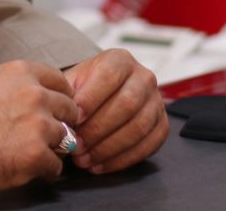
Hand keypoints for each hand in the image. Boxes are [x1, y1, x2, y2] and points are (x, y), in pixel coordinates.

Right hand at [0, 60, 80, 193]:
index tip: (54, 110)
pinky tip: (25, 167)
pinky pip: (55, 166)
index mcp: (22, 73)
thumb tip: (40, 96)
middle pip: (69, 110)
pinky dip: (43, 171)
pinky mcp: (36, 155)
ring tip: (28, 152)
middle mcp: (35, 95)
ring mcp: (38, 125)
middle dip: (59, 123)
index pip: (61, 82)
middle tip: (42, 135)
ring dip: (51, 148)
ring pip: (65, 139)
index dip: (59, 98)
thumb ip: (18, 86)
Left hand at [63, 49, 167, 173]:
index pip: (109, 76)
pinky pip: (148, 146)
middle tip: (77, 145)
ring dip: (109, 148)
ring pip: (138, 127)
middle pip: (126, 104)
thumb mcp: (72, 81)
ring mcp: (156, 101)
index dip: (91, 98)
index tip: (74, 118)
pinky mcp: (161, 125)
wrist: (102, 95)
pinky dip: (122, 160)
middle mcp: (143, 77)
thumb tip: (64, 115)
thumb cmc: (84, 88)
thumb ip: (66, 93)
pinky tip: (100, 165)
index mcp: (120, 60)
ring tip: (85, 159)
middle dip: (98, 129)